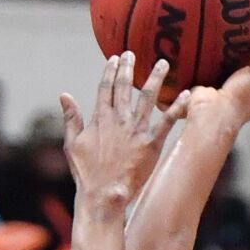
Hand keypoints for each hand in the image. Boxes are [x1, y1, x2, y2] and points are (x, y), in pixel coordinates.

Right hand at [60, 53, 189, 210]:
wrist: (103, 195)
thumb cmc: (87, 174)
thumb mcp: (72, 144)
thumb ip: (71, 118)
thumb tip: (64, 95)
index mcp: (100, 118)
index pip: (105, 88)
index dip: (110, 71)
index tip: (115, 58)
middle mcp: (119, 119)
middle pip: (125, 87)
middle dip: (129, 68)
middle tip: (133, 53)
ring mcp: (136, 130)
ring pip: (148, 97)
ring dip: (155, 78)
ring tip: (163, 63)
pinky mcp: (151, 143)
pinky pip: (167, 122)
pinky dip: (177, 107)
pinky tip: (185, 94)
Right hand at [186, 20, 249, 134]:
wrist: (210, 113)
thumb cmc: (238, 99)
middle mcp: (241, 95)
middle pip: (249, 74)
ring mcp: (223, 93)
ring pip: (227, 72)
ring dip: (227, 58)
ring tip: (227, 37)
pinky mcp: (206, 88)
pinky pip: (207, 71)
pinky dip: (207, 61)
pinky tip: (205, 46)